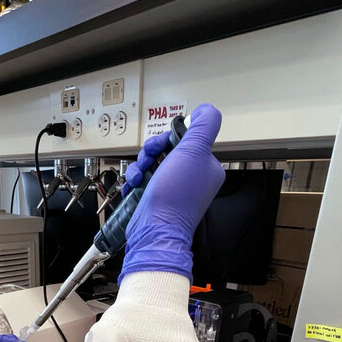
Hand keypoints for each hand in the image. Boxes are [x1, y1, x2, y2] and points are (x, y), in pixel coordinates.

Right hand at [120, 103, 225, 281]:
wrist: (155, 230)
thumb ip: (203, 127)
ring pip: (152, 163)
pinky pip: (143, 179)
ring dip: (140, 165)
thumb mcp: (193, 152)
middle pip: (166, 149)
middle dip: (151, 152)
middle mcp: (191, 178)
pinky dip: (135, 179)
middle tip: (148, 159)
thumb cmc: (175, 198)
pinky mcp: (157, 198)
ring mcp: (173, 189)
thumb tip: (206, 110)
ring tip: (139, 176)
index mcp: (206, 166)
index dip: (169, 138)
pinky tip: (134, 185)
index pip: (186, 139)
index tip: (163, 145)